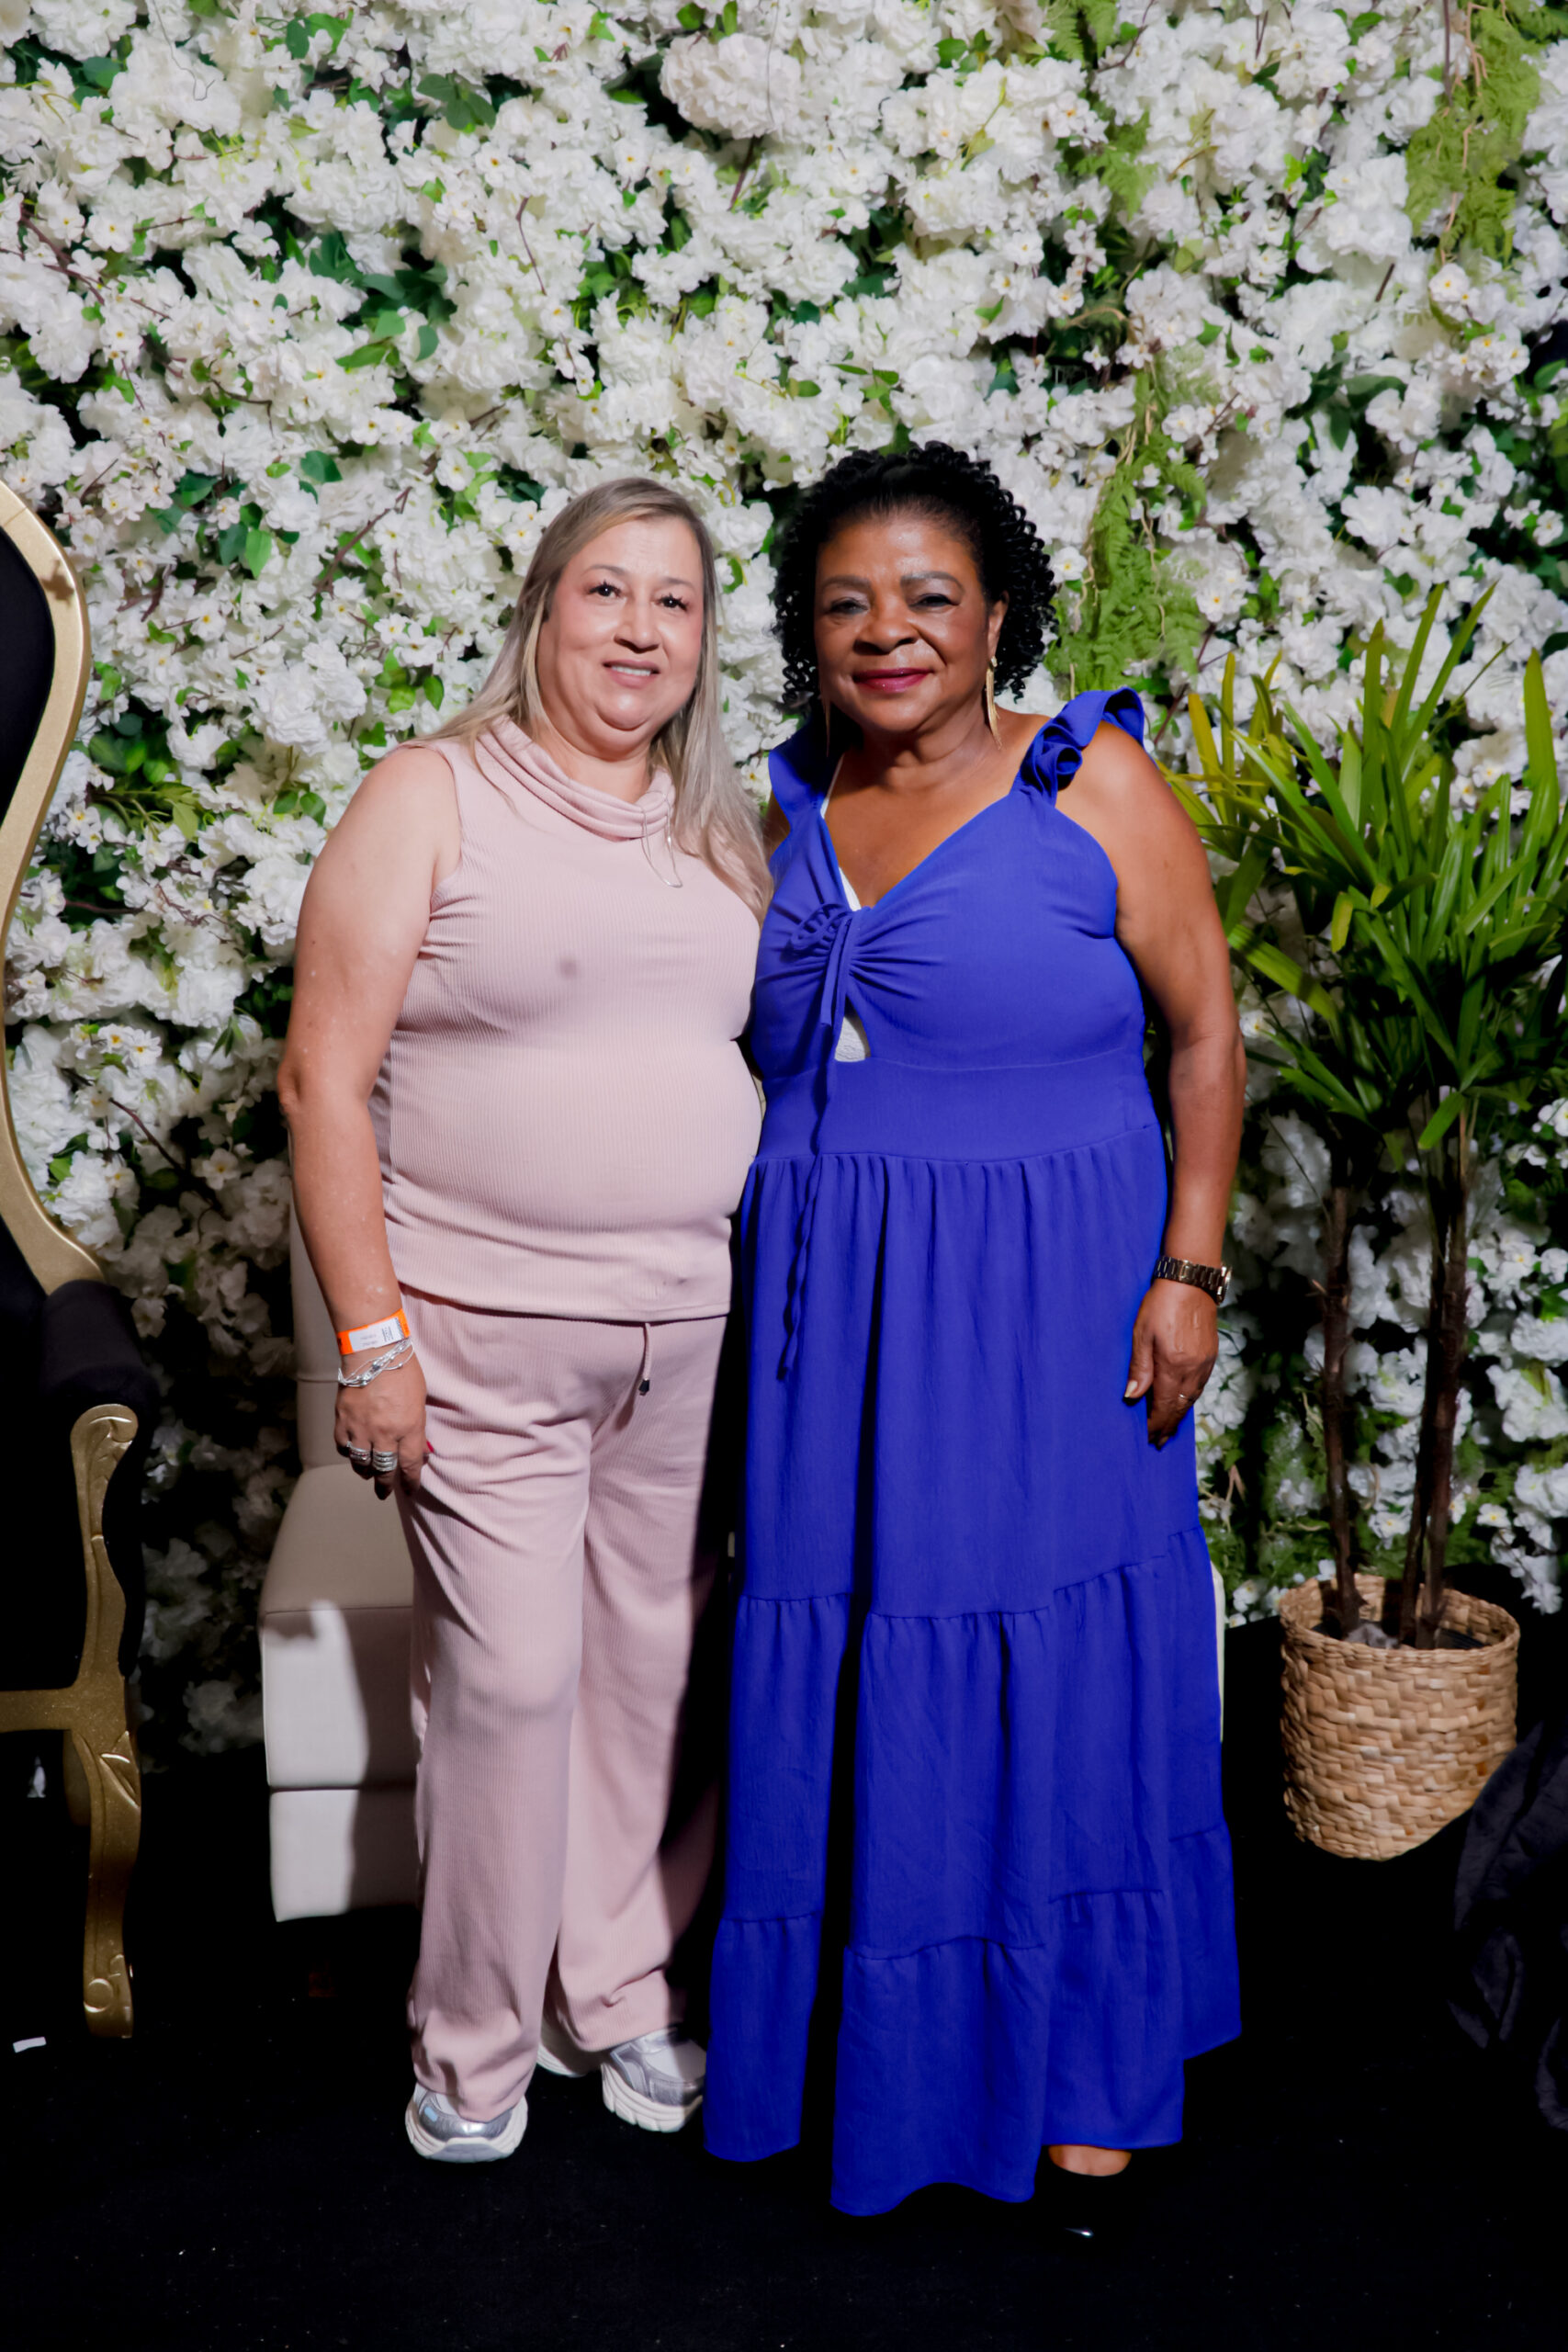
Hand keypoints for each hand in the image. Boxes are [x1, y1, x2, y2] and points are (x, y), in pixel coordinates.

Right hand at [335, 1353, 428, 1499]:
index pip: (410, 1465)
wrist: (373, 1350)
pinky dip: (349, 1453)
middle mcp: (384, 1433)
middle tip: (384, 1493)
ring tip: (368, 1474)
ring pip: (361, 1463)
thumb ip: (416, 1428)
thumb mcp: (420, 1401)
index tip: (411, 1489)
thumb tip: (416, 1450)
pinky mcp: (342, 1420)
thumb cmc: (403, 1371)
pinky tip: (353, 1452)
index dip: (411, 1481)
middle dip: (385, 1486)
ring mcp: (361, 1428)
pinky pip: (343, 1447)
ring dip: (365, 1472)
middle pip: (384, 1470)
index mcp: (408, 1428)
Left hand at [1124, 1280, 1216, 1446]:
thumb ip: (1139, 1368)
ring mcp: (1204, 1363)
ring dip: (1179, 1415)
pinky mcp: (1210, 1355)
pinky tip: (1182, 1402)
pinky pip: (1200, 1386)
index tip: (1149, 1438)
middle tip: (1159, 1441)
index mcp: (1173, 1366)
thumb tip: (1132, 1397)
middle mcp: (1192, 1369)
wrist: (1191, 1282)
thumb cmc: (1160, 1304)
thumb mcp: (1141, 1334)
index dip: (1155, 1424)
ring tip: (1169, 1427)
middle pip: (1179, 1407)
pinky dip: (1189, 1400)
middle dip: (1168, 1426)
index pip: (1163, 1406)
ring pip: (1192, 1399)